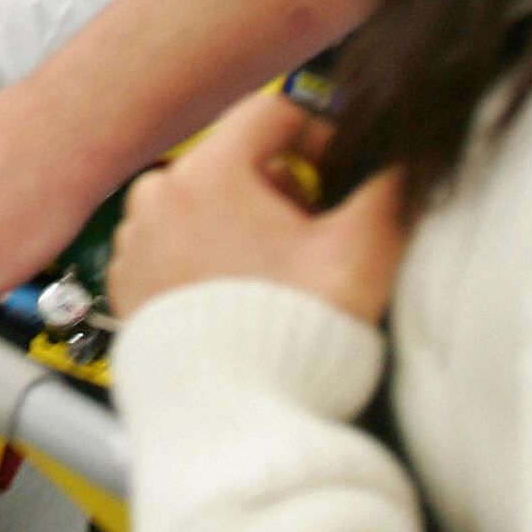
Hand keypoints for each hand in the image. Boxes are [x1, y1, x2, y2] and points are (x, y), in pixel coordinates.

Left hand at [110, 84, 410, 325]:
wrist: (233, 418)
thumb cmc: (293, 335)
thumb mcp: (363, 251)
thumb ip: (391, 189)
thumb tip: (406, 159)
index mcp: (208, 172)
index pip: (272, 113)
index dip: (319, 134)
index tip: (341, 170)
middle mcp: (158, 197)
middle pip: (234, 160)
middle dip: (281, 189)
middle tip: (314, 236)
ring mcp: (134, 242)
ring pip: (202, 204)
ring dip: (241, 224)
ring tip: (276, 273)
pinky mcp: (126, 285)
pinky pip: (172, 246)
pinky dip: (205, 258)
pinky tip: (239, 296)